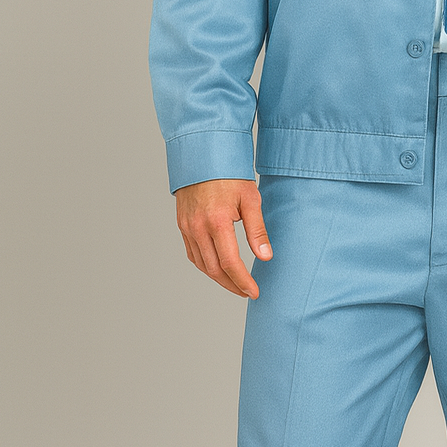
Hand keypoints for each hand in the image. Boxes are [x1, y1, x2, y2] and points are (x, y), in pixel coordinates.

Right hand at [174, 178, 272, 297]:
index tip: (254, 292)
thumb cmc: (230, 174)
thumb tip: (265, 257)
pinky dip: (205, 265)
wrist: (204, 154)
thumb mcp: (250, 199)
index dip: (242, 281)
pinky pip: (192, 253)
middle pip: (214, 269)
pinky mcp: (182, 224)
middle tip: (247, 292)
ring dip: (218, 278)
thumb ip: (257, 230)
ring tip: (235, 284)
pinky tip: (217, 268)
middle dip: (231, 285)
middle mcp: (197, 227)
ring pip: (201, 264)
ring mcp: (187, 227)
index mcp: (217, 222)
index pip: (230, 262)